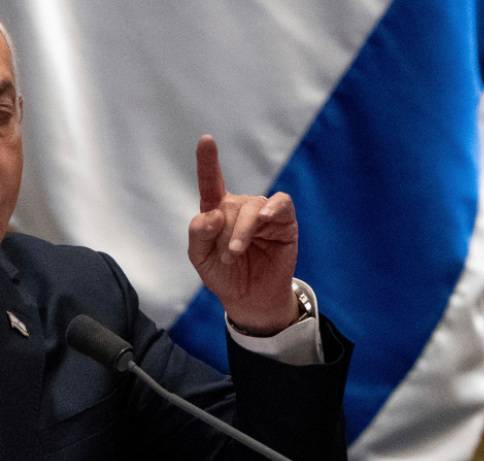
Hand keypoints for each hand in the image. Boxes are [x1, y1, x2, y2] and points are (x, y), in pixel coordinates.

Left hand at [187, 135, 298, 334]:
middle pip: (231, 205)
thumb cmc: (223, 275)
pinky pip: (281, 204)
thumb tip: (211, 214)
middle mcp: (240, 207)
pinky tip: (264, 218)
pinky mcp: (284, 222)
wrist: (250, 299)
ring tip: (235, 254)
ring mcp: (263, 213)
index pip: (211, 182)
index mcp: (217, 211)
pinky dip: (272, 208)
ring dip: (242, 231)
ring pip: (253, 207)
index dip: (208, 161)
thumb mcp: (200, 257)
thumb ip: (199, 234)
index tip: (206, 139)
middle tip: (226, 258)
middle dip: (225, 234)